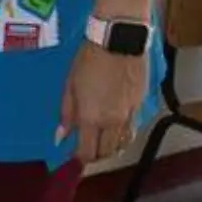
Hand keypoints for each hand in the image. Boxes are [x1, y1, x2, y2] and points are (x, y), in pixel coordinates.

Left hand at [57, 41, 146, 163]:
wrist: (118, 40)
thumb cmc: (88, 60)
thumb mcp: (69, 86)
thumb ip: (66, 114)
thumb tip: (60, 138)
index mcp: (91, 118)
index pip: (87, 152)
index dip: (79, 160)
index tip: (73, 160)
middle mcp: (112, 121)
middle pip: (106, 152)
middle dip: (95, 155)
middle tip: (86, 148)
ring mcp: (129, 114)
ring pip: (122, 143)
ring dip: (111, 146)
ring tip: (101, 139)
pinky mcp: (141, 104)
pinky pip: (132, 127)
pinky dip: (123, 132)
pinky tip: (116, 124)